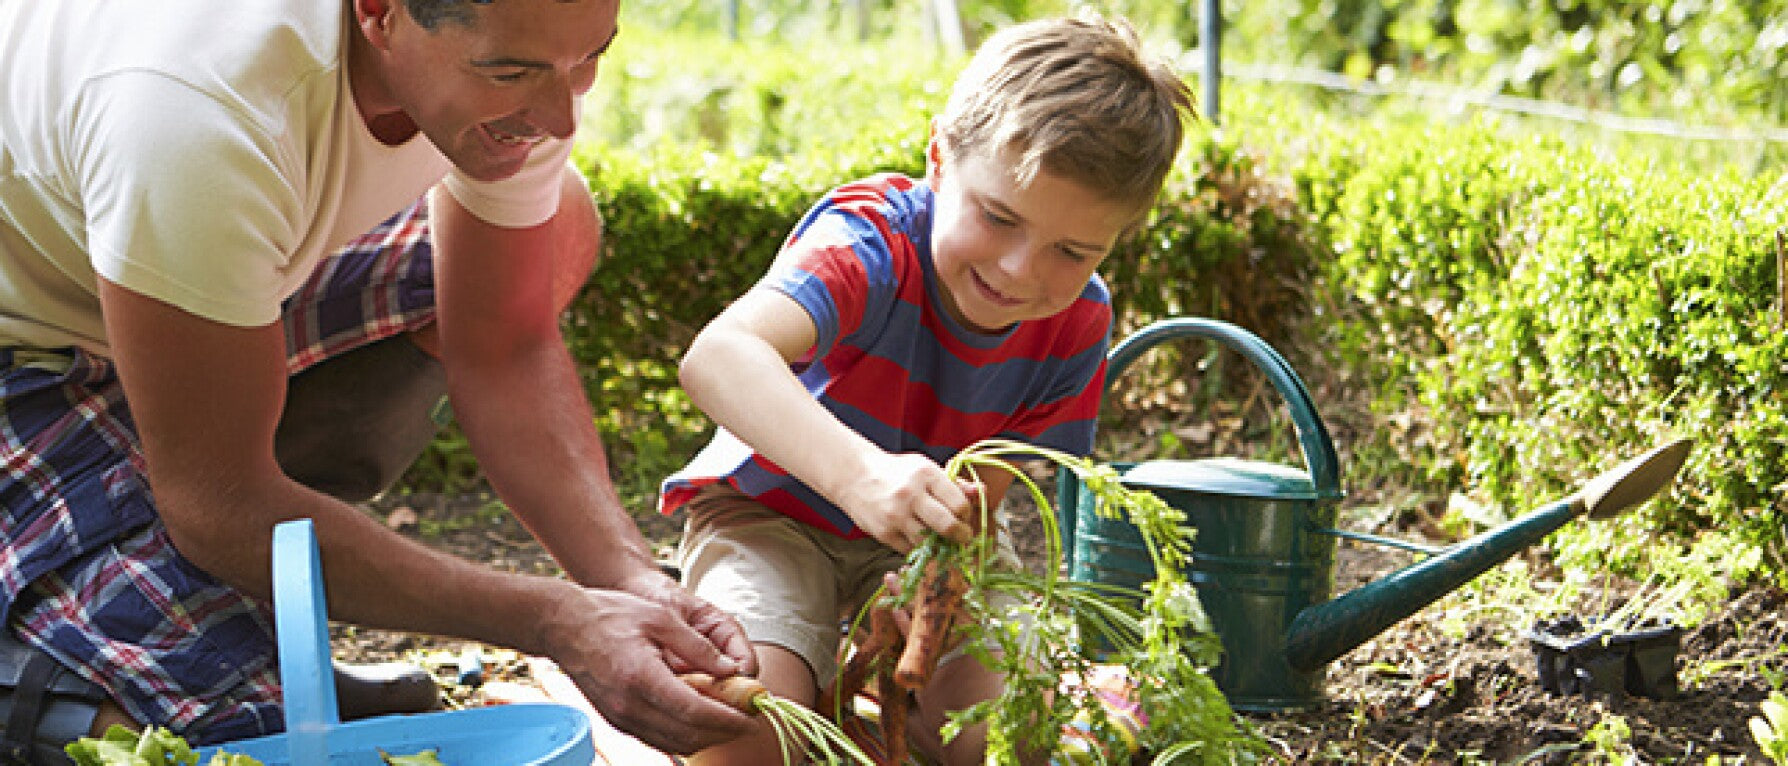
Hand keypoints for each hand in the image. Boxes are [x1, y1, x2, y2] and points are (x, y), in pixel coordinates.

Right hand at [539, 584, 756, 753]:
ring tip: (730, 721)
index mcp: (642, 678)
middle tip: (749, 722)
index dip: (729, 720)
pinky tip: (700, 720)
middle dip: (724, 733)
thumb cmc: (611, 614)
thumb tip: (731, 670)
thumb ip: (698, 646)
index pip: (695, 712)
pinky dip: (684, 735)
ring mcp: (621, 718)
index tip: (752, 719)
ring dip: (706, 738)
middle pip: (688, 735)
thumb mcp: (660, 618)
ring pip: (674, 744)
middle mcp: (630, 707)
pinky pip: (658, 738)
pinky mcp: (617, 721)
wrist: (563, 626)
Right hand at [836, 452, 973, 552]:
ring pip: (929, 542)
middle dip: (961, 536)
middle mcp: (910, 495)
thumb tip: (980, 493)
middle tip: (963, 537)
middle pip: (947, 526)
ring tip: (940, 538)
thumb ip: (954, 483)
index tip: (964, 517)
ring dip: (940, 545)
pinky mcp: (884, 533)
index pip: (959, 504)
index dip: (966, 515)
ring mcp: (896, 516)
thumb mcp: (925, 468)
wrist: (855, 476)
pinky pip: (910, 549)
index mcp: (925, 475)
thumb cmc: (897, 473)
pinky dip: (919, 548)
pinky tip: (919, 538)